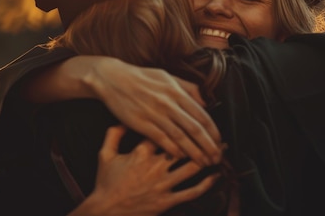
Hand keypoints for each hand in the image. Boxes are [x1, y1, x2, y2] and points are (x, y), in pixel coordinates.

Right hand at [70, 126, 218, 215]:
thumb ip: (114, 134)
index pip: (165, 132)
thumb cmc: (105, 183)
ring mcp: (162, 184)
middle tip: (215, 132)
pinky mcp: (166, 201)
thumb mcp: (105, 154)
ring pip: (191, 167)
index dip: (178, 124)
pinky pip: (191, 192)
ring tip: (219, 150)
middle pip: (183, 148)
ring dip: (206, 158)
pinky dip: (206, 184)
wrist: (106, 212)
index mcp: (141, 152)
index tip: (188, 117)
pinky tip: (216, 176)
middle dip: (200, 139)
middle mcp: (155, 166)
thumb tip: (123, 120)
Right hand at [86, 57, 222, 165]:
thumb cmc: (141, 77)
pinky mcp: (142, 123)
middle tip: (217, 158)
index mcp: (176, 92)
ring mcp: (155, 114)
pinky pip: (162, 140)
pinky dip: (174, 150)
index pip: (202, 115)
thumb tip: (205, 102)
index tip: (220, 142)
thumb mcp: (167, 76)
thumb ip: (188, 88)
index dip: (213, 131)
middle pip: (195, 129)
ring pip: (181, 137)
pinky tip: (182, 157)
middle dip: (209, 146)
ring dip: (195, 152)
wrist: (113, 79)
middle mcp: (169, 103)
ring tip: (204, 162)